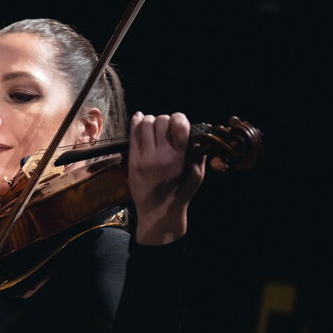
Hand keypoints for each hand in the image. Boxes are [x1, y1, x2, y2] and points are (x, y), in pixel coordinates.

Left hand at [127, 111, 204, 244]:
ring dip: (150, 121)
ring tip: (152, 126)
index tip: (178, 123)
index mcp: (180, 157)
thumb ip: (199, 154)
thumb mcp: (197, 175)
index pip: (178, 123)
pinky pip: (132, 135)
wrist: (159, 213)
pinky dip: (136, 123)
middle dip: (164, 120)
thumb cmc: (180, 194)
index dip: (179, 118)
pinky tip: (139, 119)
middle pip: (161, 120)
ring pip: (145, 124)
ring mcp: (145, 157)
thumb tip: (199, 135)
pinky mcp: (133, 161)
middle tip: (164, 127)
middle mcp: (162, 154)